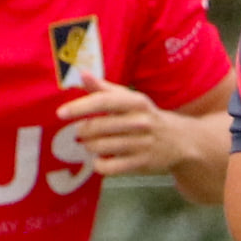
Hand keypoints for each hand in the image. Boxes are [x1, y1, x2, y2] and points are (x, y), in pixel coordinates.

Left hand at [57, 79, 185, 178]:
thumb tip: (81, 73)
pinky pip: (110, 167)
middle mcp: (140, 122)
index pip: (103, 102)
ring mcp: (141, 144)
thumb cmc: (146, 116)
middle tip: (81, 132)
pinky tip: (100, 160)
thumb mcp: (130, 99)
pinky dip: (99, 165)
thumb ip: (104, 88)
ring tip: (90, 144)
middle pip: (98, 128)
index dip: (80, 107)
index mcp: (135, 102)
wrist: (179, 140)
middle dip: (83, 131)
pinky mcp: (141, 163)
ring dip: (89, 147)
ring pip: (101, 147)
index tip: (60, 113)